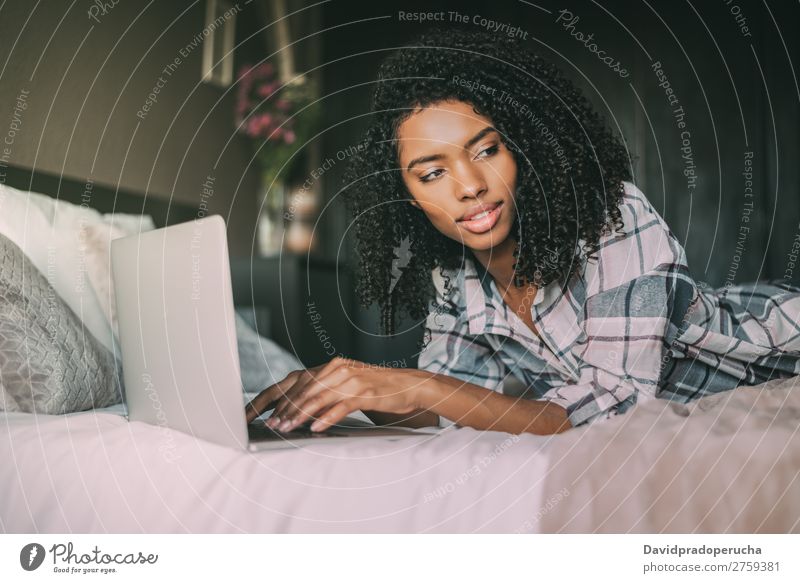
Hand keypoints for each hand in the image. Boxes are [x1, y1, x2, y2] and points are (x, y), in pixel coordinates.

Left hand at [245, 356, 427, 431]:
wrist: (409, 385)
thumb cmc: (377, 390)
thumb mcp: (346, 387)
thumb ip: (323, 394)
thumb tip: (295, 413)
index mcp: (330, 367)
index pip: (293, 381)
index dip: (272, 398)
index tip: (255, 415)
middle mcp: (337, 369)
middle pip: (303, 390)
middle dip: (284, 409)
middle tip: (270, 426)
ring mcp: (352, 380)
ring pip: (319, 397)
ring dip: (300, 414)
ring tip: (287, 428)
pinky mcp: (366, 392)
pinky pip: (342, 406)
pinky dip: (327, 417)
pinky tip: (316, 428)